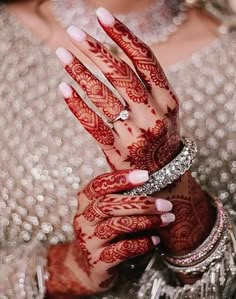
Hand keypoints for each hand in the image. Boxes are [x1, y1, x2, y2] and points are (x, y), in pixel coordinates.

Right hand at [46, 169, 173, 295]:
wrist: (85, 267)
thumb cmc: (102, 231)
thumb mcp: (104, 212)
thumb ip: (120, 196)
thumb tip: (153, 180)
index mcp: (86, 201)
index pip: (99, 184)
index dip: (120, 178)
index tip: (145, 175)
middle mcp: (84, 218)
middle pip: (109, 204)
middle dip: (140, 203)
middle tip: (165, 204)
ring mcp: (89, 240)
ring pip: (117, 226)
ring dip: (146, 221)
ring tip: (166, 219)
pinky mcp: (98, 261)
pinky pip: (122, 249)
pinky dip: (142, 243)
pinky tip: (156, 240)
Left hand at [56, 9, 179, 172]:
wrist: (164, 174)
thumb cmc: (161, 134)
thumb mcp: (166, 108)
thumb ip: (148, 84)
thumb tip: (113, 52)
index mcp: (168, 100)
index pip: (145, 59)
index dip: (122, 35)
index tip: (102, 16)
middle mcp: (153, 115)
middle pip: (121, 74)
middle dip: (95, 50)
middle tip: (74, 32)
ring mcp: (135, 134)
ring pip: (103, 96)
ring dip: (80, 73)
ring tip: (63, 55)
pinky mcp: (117, 151)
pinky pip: (93, 125)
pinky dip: (77, 105)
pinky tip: (63, 88)